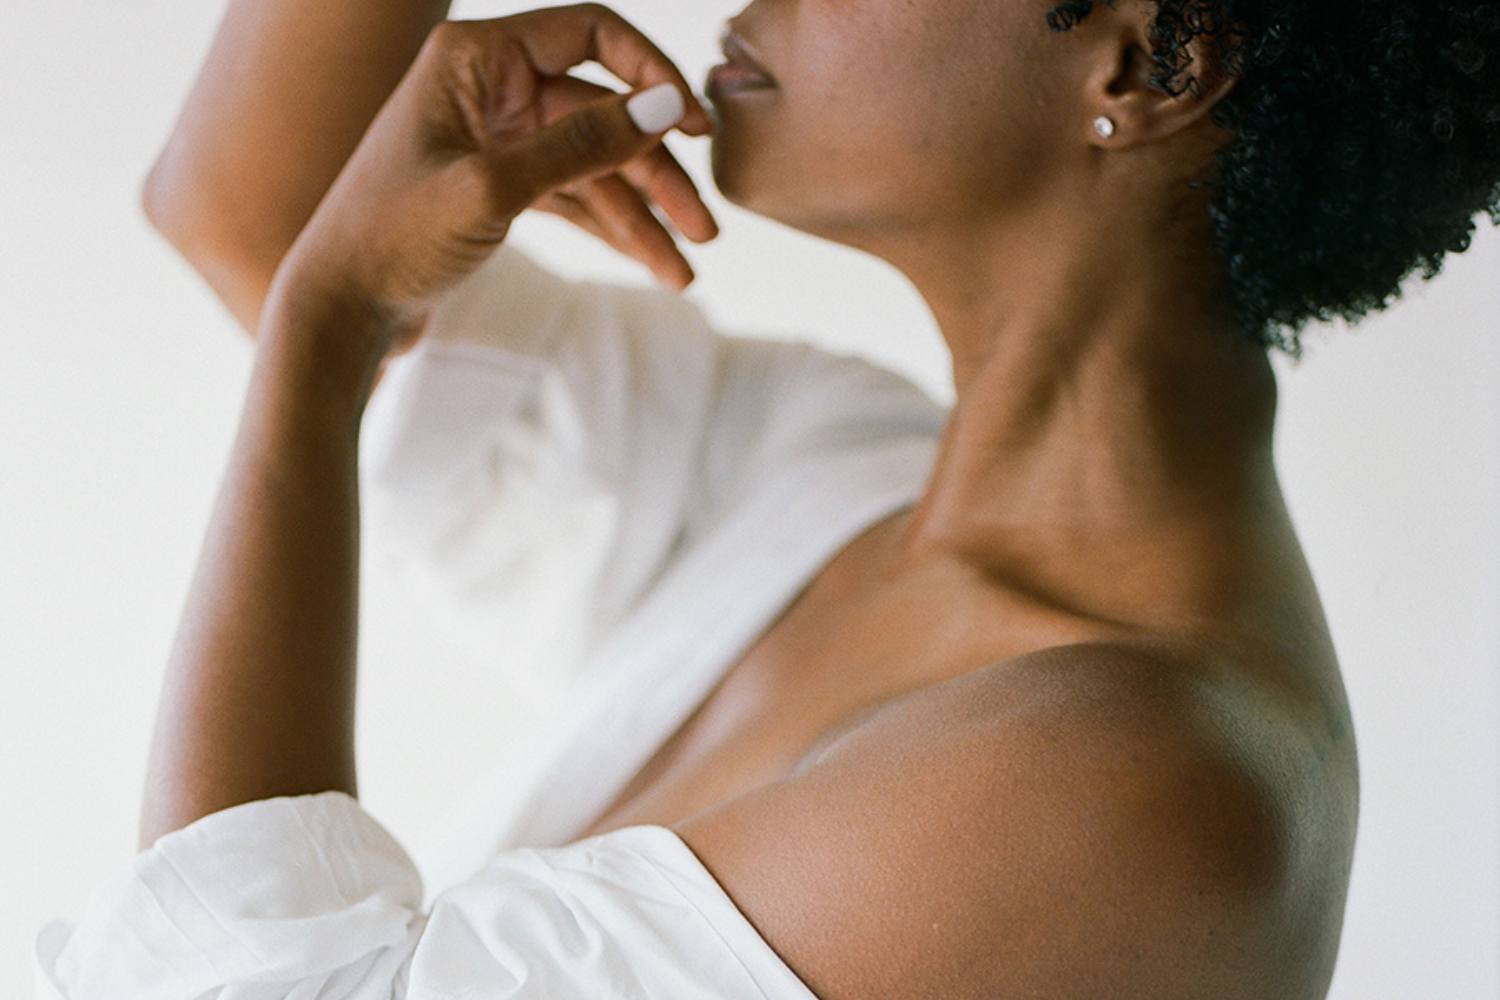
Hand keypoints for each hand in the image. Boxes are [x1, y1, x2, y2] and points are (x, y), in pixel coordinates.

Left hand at [266, 3, 717, 357]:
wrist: (338, 313)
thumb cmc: (392, 240)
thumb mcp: (492, 189)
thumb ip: (582, 144)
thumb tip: (666, 106)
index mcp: (475, 58)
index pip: (591, 32)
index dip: (651, 74)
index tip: (695, 127)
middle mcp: (486, 87)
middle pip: (603, 111)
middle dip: (657, 171)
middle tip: (706, 227)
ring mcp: (494, 139)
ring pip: (595, 163)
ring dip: (643, 215)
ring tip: (683, 271)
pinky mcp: (497, 189)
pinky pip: (573, 197)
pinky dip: (612, 231)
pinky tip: (655, 267)